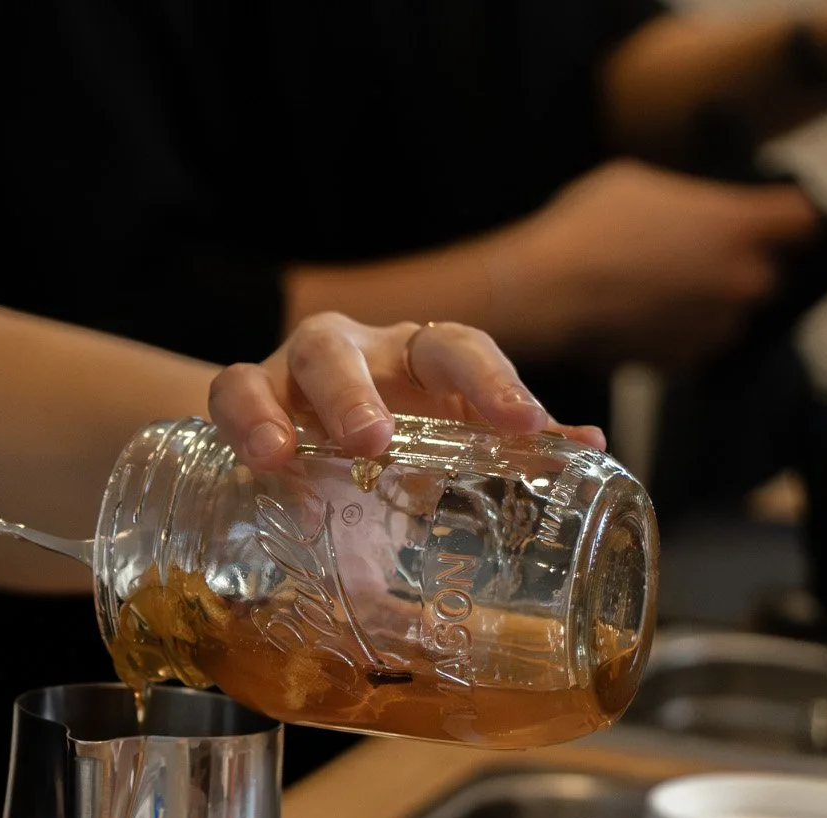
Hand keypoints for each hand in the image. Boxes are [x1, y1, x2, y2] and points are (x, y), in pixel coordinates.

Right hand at [208, 312, 601, 469]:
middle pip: (374, 345)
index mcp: (421, 364)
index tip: (524, 429)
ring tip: (296, 453)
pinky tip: (260, 459)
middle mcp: (363, 352)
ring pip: (307, 357)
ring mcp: (298, 369)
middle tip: (377, 443)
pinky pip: (234, 387)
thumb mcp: (441, 463)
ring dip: (309, 403)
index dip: (495, 383)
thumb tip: (592, 454)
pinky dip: (245, 418)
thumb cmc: (380, 462)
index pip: (462, 350)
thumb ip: (506, 462)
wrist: (292, 459)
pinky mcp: (246, 393)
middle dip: (370, 391)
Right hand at [502, 159, 819, 371]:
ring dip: (703, 304)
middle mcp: (741, 278)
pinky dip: (673, 336)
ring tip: (652, 291)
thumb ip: (685, 199)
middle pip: (765, 272)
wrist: (537, 295)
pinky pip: (692, 345)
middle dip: (735, 265)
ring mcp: (714, 326)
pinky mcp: (682, 362)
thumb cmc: (581, 230)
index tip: (760, 220)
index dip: (779, 220)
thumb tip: (690, 213)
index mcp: (741, 224)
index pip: (802, 221)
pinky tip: (636, 319)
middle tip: (685, 258)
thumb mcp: (635, 183)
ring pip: (727, 312)